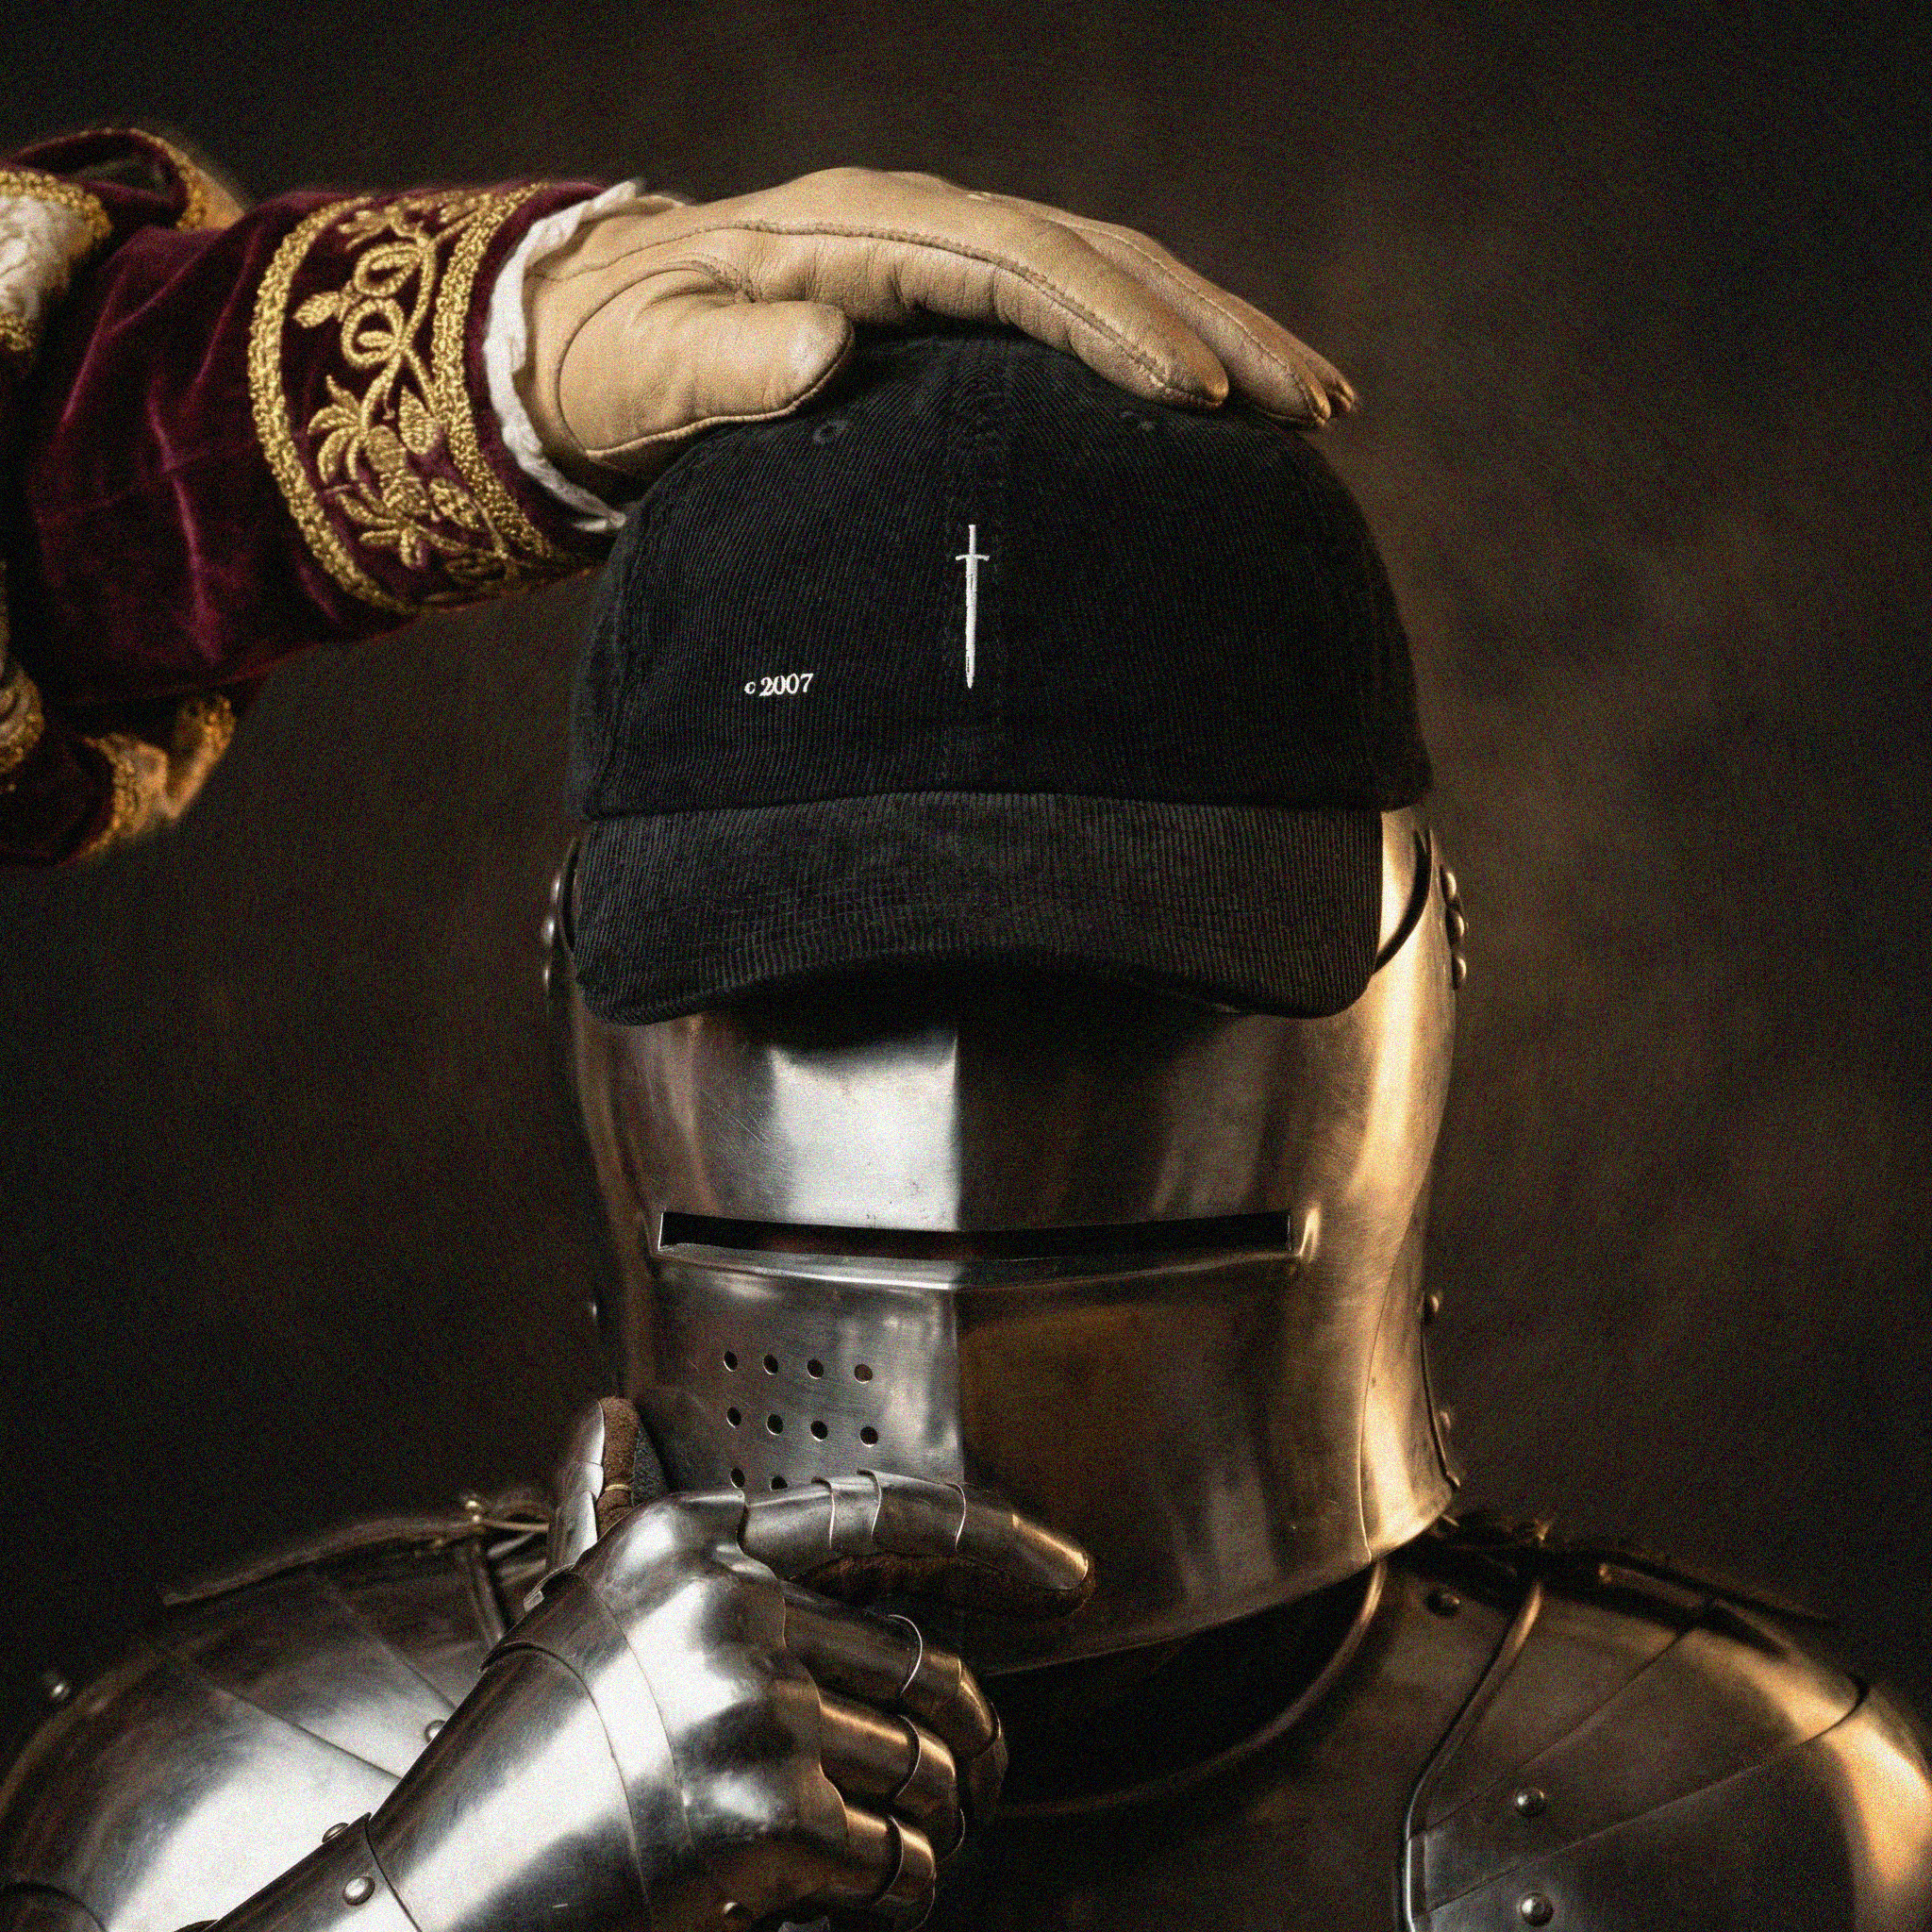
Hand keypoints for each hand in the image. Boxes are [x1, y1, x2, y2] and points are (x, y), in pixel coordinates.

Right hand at [354, 1473, 1090, 1931]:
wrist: (437, 1906)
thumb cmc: (508, 1775)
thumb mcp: (572, 1619)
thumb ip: (611, 1520)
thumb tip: (605, 1416)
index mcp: (684, 1544)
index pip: (878, 1519)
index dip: (993, 1547)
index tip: (1069, 1584)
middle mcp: (727, 1603)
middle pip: (923, 1669)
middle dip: (968, 1742)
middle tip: (979, 1787)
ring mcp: (753, 1703)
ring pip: (926, 1769)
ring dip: (930, 1830)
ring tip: (889, 1857)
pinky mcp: (773, 1811)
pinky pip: (903, 1857)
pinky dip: (899, 1894)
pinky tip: (850, 1906)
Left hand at [520, 167, 1354, 488]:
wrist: (596, 329)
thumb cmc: (620, 361)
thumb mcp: (650, 364)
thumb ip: (726, 362)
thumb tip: (825, 353)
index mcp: (857, 230)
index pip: (1014, 261)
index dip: (1111, 321)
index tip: (1190, 395)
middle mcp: (920, 223)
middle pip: (1097, 254)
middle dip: (1213, 326)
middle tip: (1313, 408)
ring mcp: (948, 252)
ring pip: (1115, 270)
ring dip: (1221, 334)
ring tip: (1318, 408)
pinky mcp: (961, 297)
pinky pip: (1086, 306)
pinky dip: (1169, 347)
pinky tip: (1234, 405)